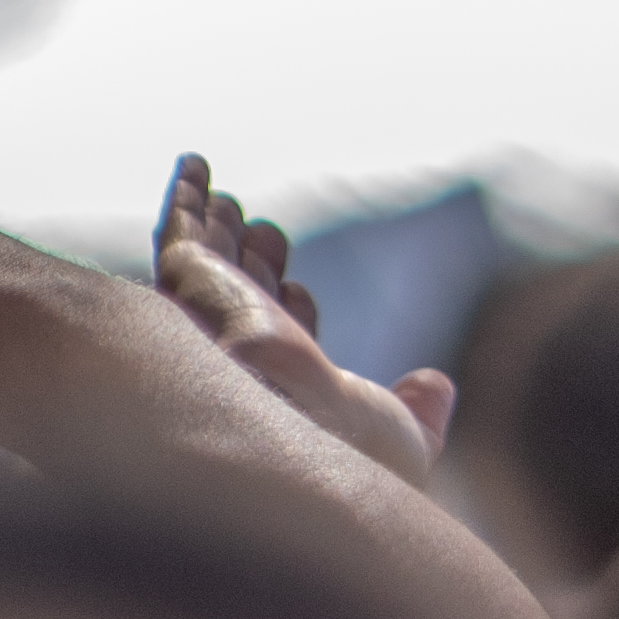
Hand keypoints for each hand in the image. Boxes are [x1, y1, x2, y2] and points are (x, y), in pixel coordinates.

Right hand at [155, 155, 462, 495]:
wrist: (291, 445)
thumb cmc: (349, 454)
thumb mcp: (404, 438)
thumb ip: (419, 414)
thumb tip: (438, 386)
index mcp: (291, 387)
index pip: (284, 340)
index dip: (292, 313)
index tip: (300, 294)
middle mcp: (244, 353)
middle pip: (244, 296)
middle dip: (254, 265)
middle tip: (267, 234)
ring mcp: (213, 318)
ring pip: (209, 261)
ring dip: (217, 227)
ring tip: (224, 198)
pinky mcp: (190, 283)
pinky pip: (180, 232)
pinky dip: (185, 196)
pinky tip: (193, 164)